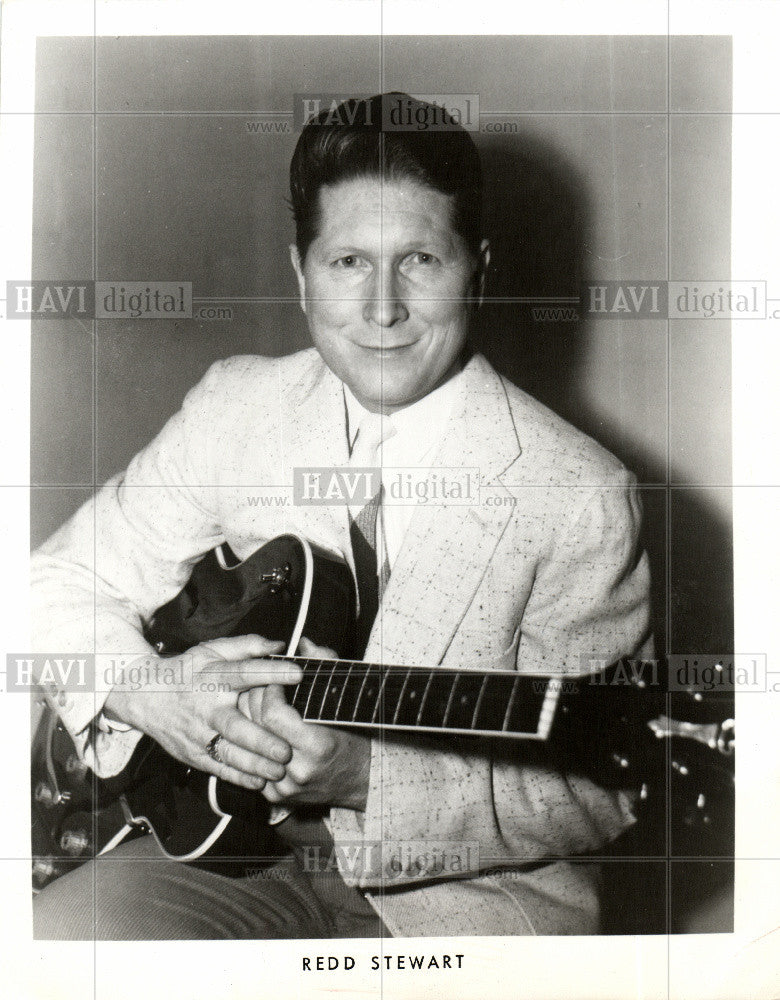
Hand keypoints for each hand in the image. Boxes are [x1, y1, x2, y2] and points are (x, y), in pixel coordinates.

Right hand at [102, 634, 300, 788]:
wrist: (143, 696)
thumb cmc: (186, 671)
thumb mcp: (211, 651)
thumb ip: (246, 646)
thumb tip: (278, 645)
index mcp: (214, 677)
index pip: (245, 673)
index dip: (271, 673)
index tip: (298, 674)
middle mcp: (207, 708)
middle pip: (234, 726)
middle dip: (260, 740)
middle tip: (286, 750)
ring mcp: (199, 734)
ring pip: (228, 753)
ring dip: (254, 765)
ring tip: (279, 770)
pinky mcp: (193, 754)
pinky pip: (218, 768)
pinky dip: (239, 777)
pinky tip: (259, 782)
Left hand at [243, 637, 371, 809]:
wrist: (363, 779)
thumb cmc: (355, 735)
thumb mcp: (344, 700)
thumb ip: (325, 666)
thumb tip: (304, 642)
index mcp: (317, 745)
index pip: (273, 715)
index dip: (267, 691)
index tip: (272, 678)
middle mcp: (298, 770)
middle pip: (257, 729)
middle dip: (253, 701)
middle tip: (258, 685)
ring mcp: (285, 786)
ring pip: (250, 748)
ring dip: (248, 722)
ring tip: (253, 705)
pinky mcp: (276, 797)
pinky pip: (253, 765)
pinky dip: (253, 745)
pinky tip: (257, 729)